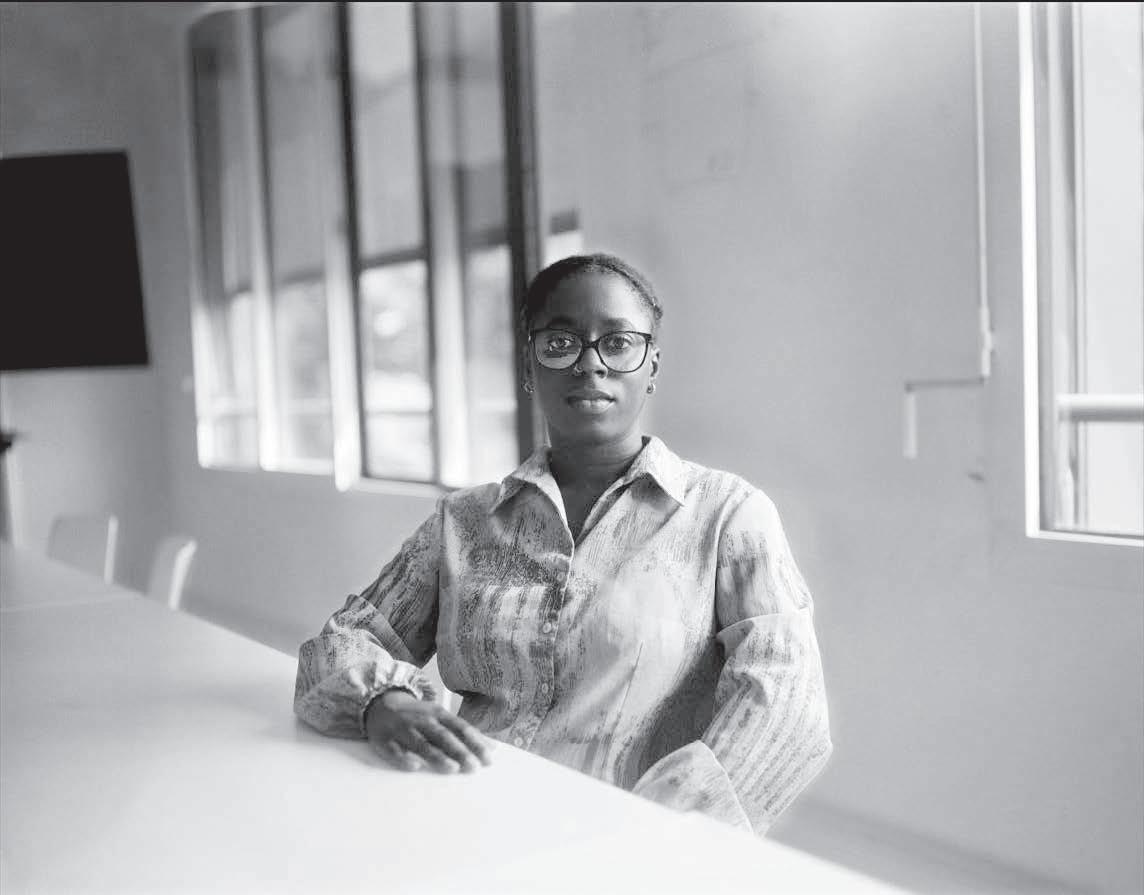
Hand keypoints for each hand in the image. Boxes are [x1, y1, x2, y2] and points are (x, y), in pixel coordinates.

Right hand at [364, 689, 493, 773]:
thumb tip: (492, 748)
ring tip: (452, 768)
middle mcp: (422, 720)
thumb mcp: (441, 717)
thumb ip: (464, 732)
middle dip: (460, 751)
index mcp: (438, 714)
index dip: (475, 743)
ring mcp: (403, 730)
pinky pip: (394, 750)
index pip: (461, 728)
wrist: (381, 704)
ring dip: (437, 756)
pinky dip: (403, 758)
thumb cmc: (418, 716)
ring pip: (422, 743)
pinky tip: (414, 766)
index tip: (488, 759)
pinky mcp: (385, 740)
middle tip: (473, 767)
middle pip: (443, 736)